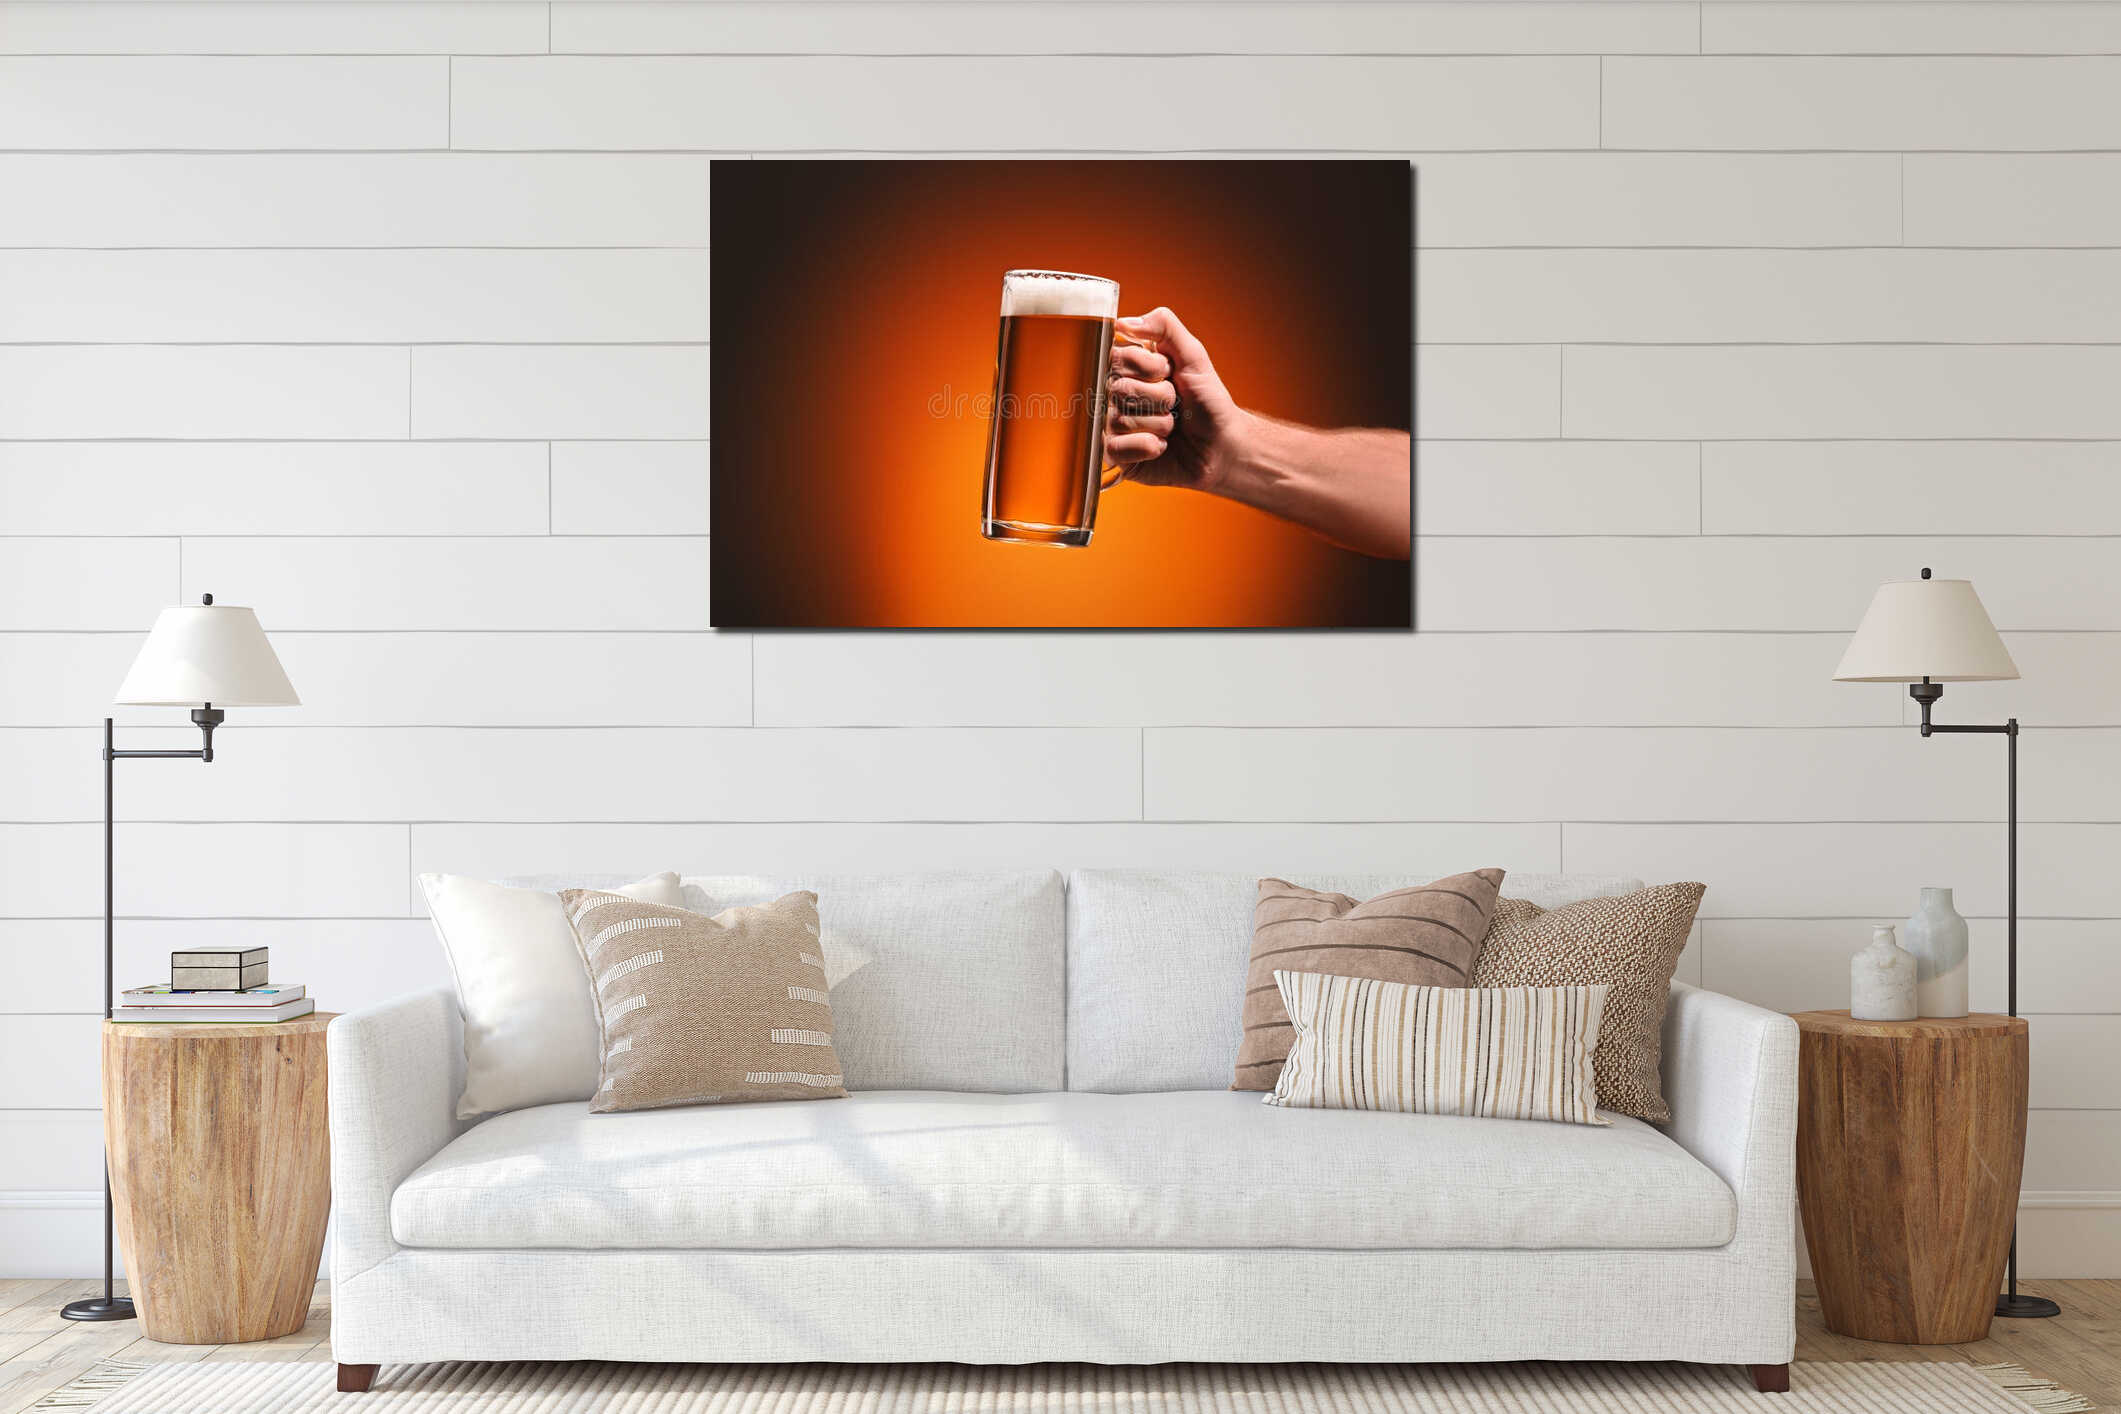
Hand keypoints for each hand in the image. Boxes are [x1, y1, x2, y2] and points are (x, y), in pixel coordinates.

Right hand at [1104, 306, 1251, 493]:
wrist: (1221, 444)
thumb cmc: (1206, 400)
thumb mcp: (1193, 355)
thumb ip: (1164, 326)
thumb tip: (1123, 322)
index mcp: (1128, 367)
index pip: (1120, 358)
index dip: (1152, 367)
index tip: (1169, 373)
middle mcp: (1115, 394)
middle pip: (1121, 389)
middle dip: (1160, 398)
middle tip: (1175, 404)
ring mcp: (1112, 424)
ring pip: (1122, 419)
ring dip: (1160, 425)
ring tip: (1171, 427)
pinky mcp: (1115, 454)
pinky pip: (1117, 448)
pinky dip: (1148, 447)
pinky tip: (1161, 447)